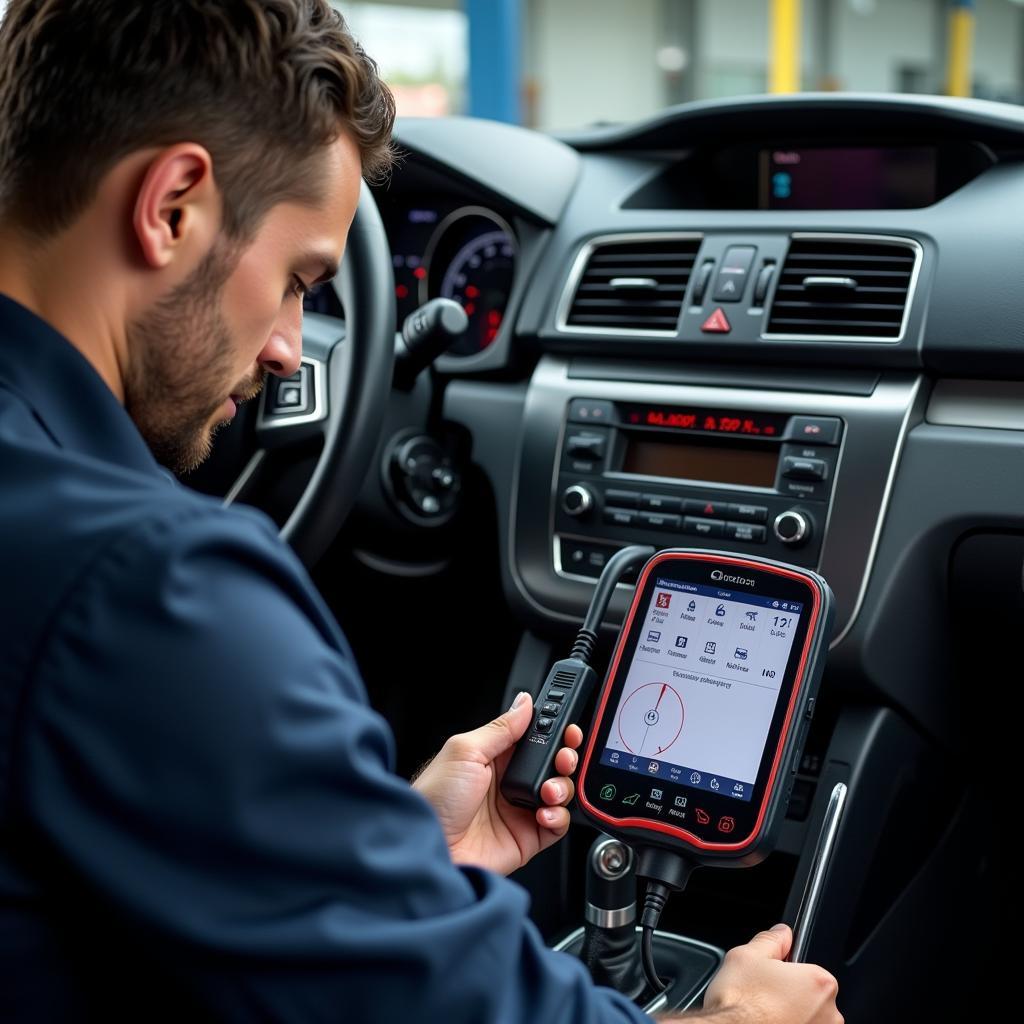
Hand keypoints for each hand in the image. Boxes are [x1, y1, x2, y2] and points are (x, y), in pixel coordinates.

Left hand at [412, 692, 582, 875]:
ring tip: (547, 791)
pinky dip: (560, 817)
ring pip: (560, 792)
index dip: (553, 732)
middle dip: (565, 757)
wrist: (429, 849)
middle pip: (552, 764)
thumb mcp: (465, 751)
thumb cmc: (434, 799)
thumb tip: (524, 703)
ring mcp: (519, 810)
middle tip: (564, 757)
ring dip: (562, 787)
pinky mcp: (527, 837)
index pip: (534, 739)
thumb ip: (500, 728)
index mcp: (494, 757)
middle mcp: (509, 782)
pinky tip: (544, 814)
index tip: (566, 728)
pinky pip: (558, 825)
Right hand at [692, 924, 841, 1023]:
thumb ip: (771, 941)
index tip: (771, 978)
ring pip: (806, 1019)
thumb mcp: (747, 956)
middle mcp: (829, 1014)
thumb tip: (782, 934)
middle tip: (764, 996)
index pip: (810, 971)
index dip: (787, 972)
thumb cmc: (739, 1004)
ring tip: (762, 1015)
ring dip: (790, 1016)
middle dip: (791, 995)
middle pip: (811, 997)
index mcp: (819, 983)